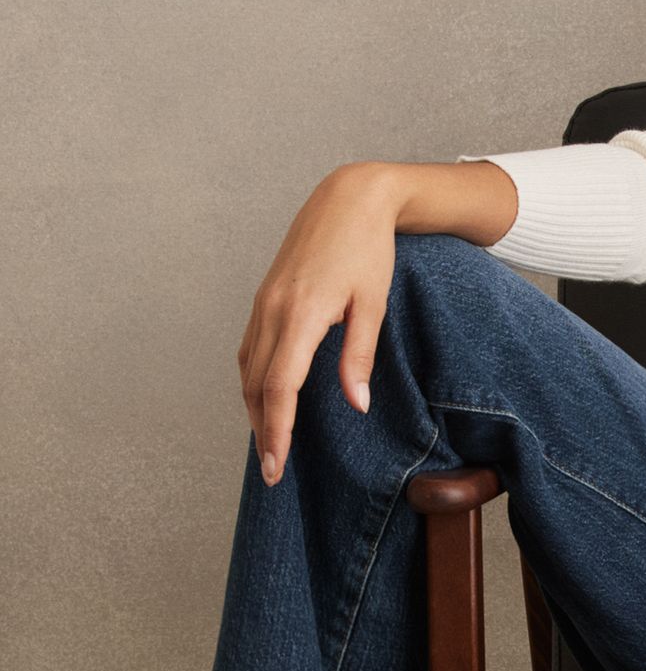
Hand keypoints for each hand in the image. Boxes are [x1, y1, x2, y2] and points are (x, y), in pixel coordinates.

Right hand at [237, 163, 404, 486]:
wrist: (349, 198)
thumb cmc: (368, 249)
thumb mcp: (373, 304)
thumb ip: (360, 356)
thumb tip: (356, 405)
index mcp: (301, 314)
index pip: (279, 387)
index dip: (276, 431)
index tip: (276, 465)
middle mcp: (273, 309)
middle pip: (255, 384)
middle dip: (262, 431)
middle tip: (272, 471)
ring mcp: (264, 301)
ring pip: (247, 368)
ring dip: (253, 408)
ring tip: (268, 444)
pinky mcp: (265, 296)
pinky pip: (250, 347)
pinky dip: (253, 380)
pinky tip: (264, 399)